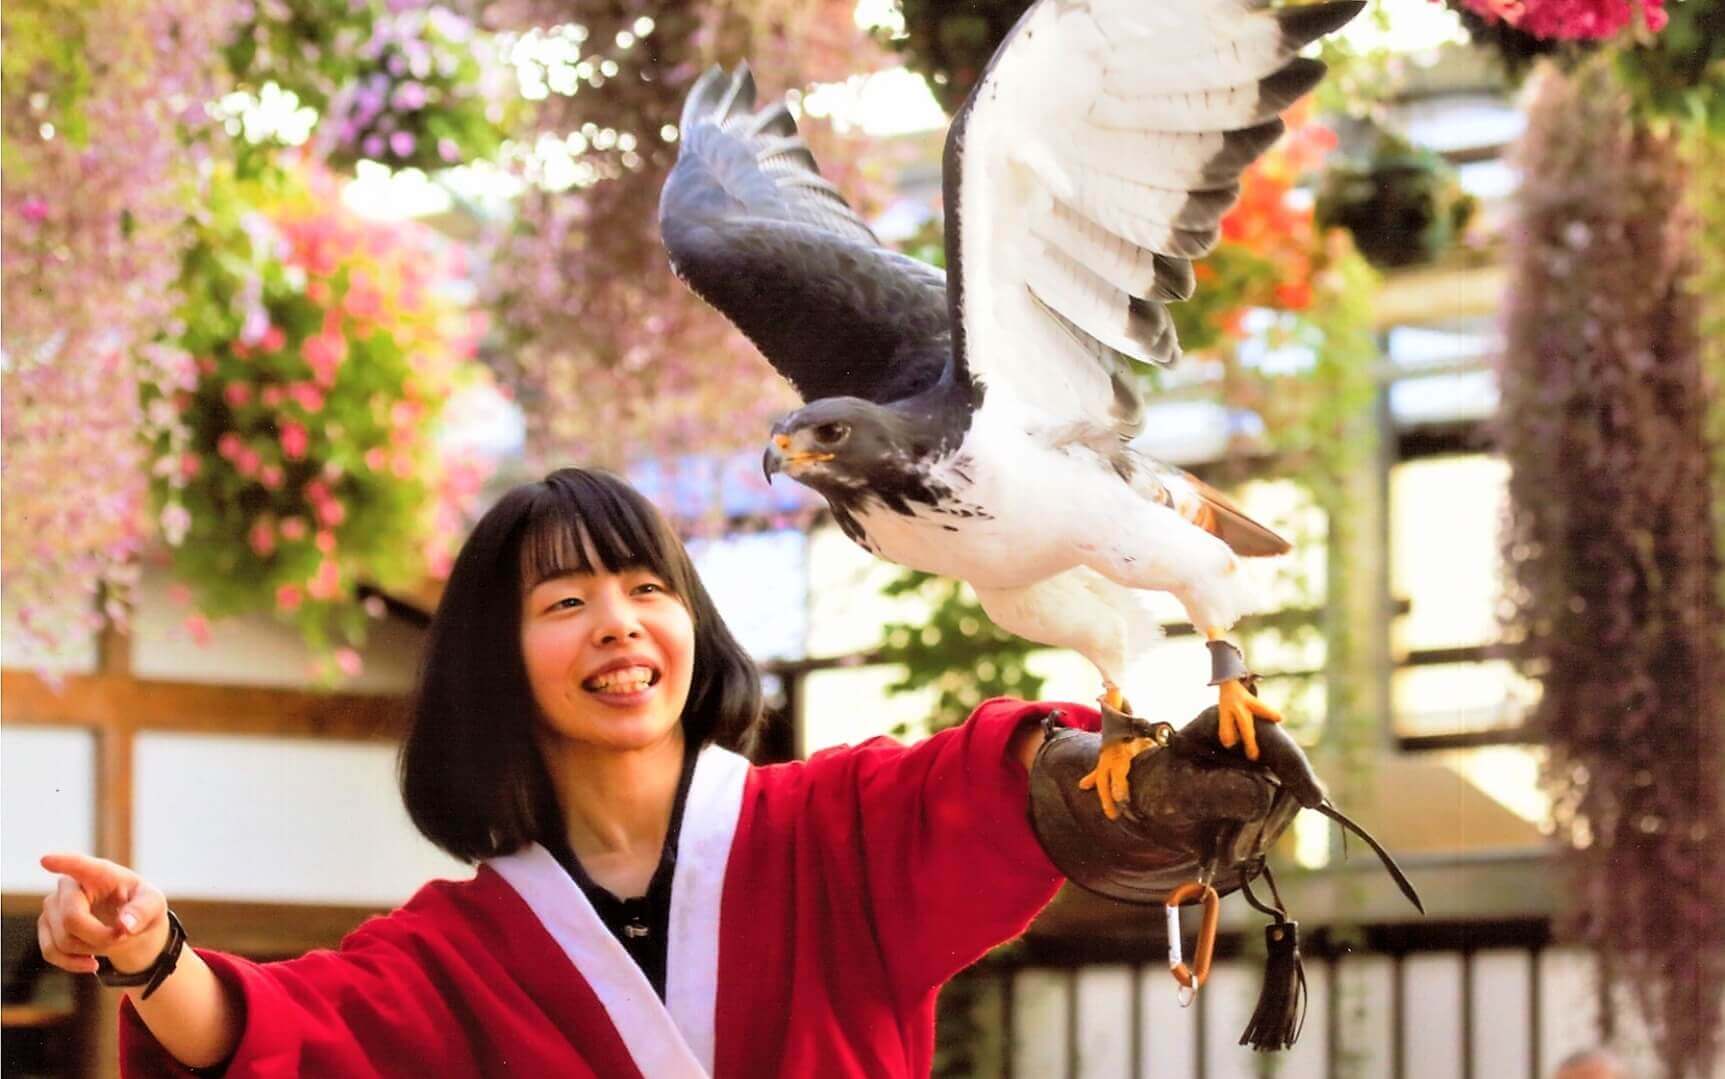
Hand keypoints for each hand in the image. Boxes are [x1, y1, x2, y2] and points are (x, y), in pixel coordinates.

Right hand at [38, 853, 169, 976]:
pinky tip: (92, 964)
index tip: (46, 860)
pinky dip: (72, 963)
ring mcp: (53, 905)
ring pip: (63, 940)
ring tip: (110, 943)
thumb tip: (125, 927)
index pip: (79, 865)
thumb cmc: (141, 908)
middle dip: (99, 937)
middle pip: (72, 919)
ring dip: (91, 950)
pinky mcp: (46, 926)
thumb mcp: (154, 905)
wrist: (129, 929)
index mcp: (100, 873)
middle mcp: (70, 885)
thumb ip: (143, 911)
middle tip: (122, 937)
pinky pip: (50, 952)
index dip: (63, 863)